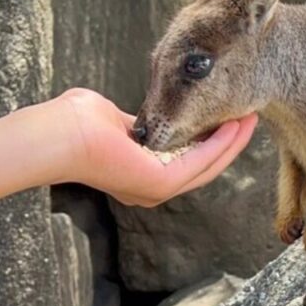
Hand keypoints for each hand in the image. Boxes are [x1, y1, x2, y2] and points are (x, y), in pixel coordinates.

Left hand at [57, 88, 256, 206]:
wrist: (55, 135)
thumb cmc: (71, 123)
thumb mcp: (112, 117)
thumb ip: (137, 121)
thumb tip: (144, 117)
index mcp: (141, 174)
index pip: (187, 159)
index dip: (212, 140)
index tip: (231, 118)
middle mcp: (152, 188)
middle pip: (205, 166)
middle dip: (230, 142)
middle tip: (251, 118)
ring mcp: (157, 189)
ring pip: (208, 165)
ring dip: (232, 142)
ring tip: (250, 119)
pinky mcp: (161, 182)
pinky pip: (201, 162)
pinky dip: (221, 144)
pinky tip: (234, 126)